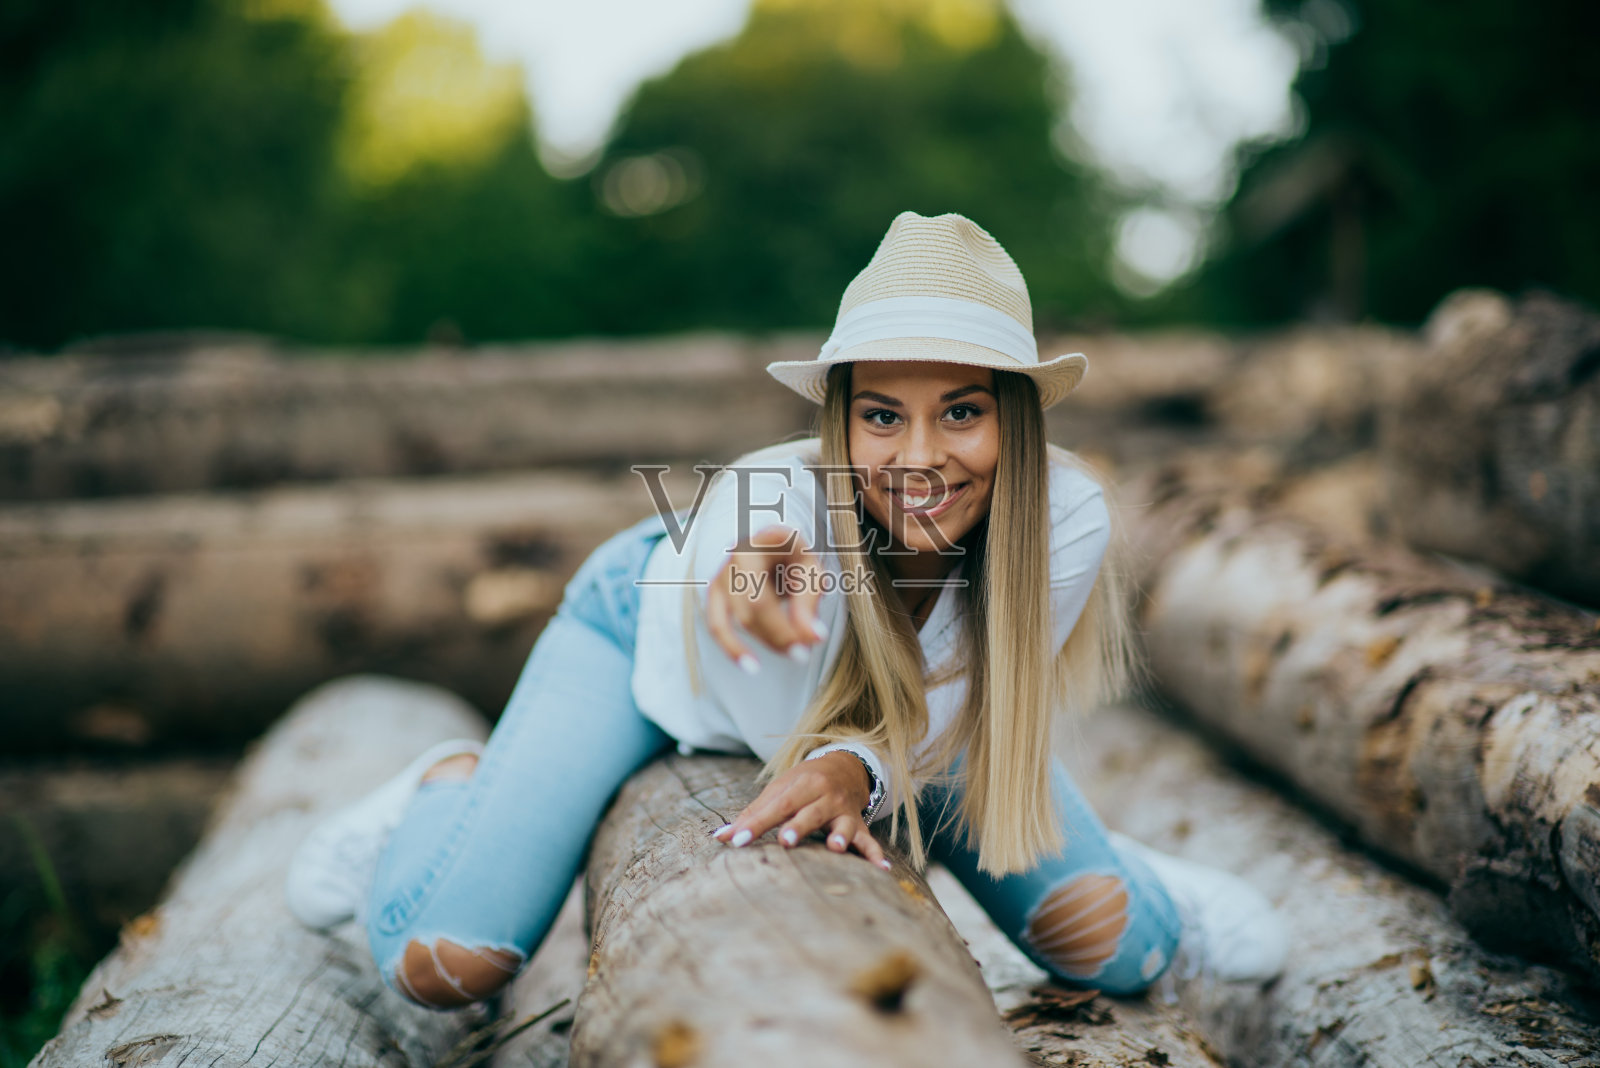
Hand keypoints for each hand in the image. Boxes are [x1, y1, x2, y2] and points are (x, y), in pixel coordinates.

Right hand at [704, 522, 827, 669]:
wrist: (777, 543)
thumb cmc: (794, 554)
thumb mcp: (810, 569)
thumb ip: (808, 602)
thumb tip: (814, 637)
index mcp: (756, 547)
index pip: (762, 598)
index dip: (783, 626)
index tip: (812, 643)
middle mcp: (731, 560)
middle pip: (749, 612)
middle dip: (778, 637)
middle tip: (804, 653)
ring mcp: (720, 577)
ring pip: (736, 622)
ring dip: (767, 641)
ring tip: (794, 652)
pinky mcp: (716, 594)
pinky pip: (717, 626)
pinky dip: (732, 647)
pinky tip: (751, 665)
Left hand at [711, 752, 891, 869]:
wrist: (844, 767)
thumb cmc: (802, 784)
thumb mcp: (778, 791)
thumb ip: (752, 815)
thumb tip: (719, 837)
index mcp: (802, 785)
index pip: (777, 805)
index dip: (757, 823)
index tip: (737, 841)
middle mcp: (825, 797)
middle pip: (810, 812)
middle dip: (798, 826)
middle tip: (785, 841)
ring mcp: (844, 812)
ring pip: (842, 825)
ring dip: (840, 836)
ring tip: (835, 848)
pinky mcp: (858, 826)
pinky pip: (868, 841)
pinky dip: (874, 854)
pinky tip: (881, 868)